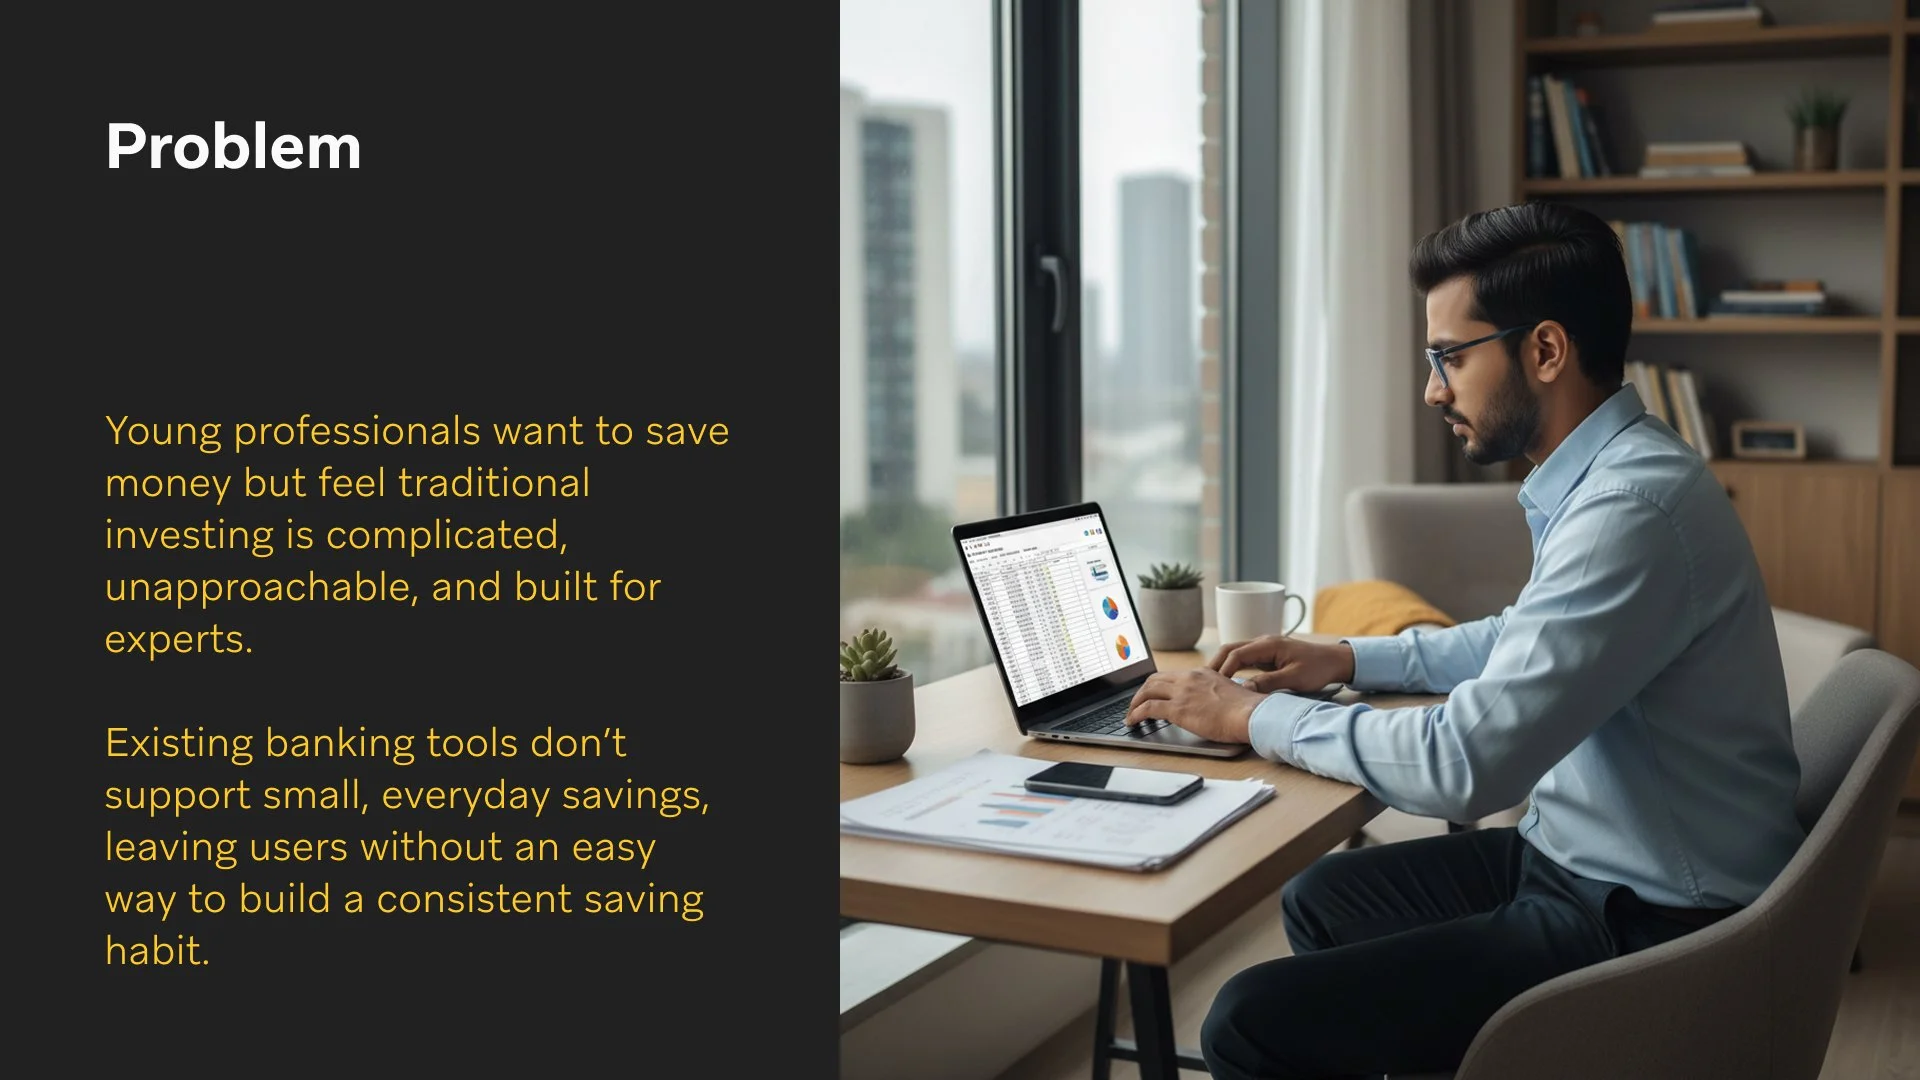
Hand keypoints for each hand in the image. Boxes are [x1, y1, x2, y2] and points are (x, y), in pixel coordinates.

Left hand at [1124, 669, 1264, 744]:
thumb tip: (1210, 704)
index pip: (1172, 675)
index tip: (1153, 693)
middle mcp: (1189, 678)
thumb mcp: (1228, 693)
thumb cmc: (1247, 710)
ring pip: (1147, 691)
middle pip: (1155, 680)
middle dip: (1142, 692)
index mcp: (1202, 673)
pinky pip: (1148, 708)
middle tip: (1137, 703)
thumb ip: (1214, 694)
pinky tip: (1133, 722)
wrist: (1251, 714)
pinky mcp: (1178, 709)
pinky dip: (1136, 714)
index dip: (1158, 685)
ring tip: (1131, 714)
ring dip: (1135, 703)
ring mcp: (1182, 692)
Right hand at [1207, 635, 1355, 692]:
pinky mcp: (1268, 656)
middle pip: (1230, 648)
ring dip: (1223, 665)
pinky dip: (1233, 668)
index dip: (1223, 669)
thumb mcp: (1294, 679)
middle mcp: (1264, 642)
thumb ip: (1268, 683)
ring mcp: (1265, 647)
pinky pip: (1245, 659)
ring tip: (1211, 683)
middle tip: (1204, 682)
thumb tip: (1244, 690)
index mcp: (1269, 644)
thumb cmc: (1318, 669)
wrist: (1335, 661)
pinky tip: (1229, 682)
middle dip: (1216, 664)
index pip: (1236, 653)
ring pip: (1236, 653)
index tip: (1215, 686)